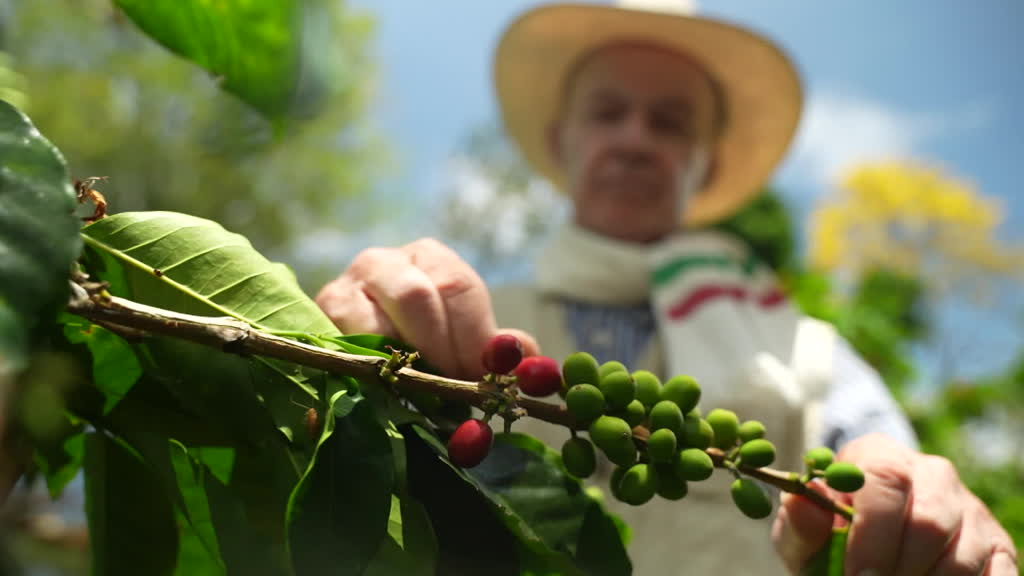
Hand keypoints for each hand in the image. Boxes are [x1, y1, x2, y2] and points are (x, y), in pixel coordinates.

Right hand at [315, 238, 538, 378]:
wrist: (362, 339)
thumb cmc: (426, 339)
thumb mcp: (463, 336)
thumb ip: (493, 348)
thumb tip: (534, 366)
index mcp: (429, 258)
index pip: (458, 287)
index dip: (474, 337)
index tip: (482, 376)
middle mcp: (384, 262)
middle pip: (416, 297)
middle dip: (438, 349)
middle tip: (450, 389)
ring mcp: (344, 287)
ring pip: (372, 322)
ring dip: (398, 365)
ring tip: (416, 394)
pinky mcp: (316, 317)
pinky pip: (338, 345)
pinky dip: (363, 373)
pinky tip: (380, 393)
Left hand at [772, 433, 1016, 574]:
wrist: (869, 546)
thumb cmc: (830, 537)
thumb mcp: (804, 531)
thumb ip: (799, 521)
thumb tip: (803, 502)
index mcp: (879, 456)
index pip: (885, 478)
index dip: (872, 534)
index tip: (856, 575)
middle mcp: (932, 473)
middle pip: (929, 521)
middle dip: (898, 568)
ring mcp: (969, 507)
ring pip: (961, 555)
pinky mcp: (997, 543)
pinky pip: (994, 575)